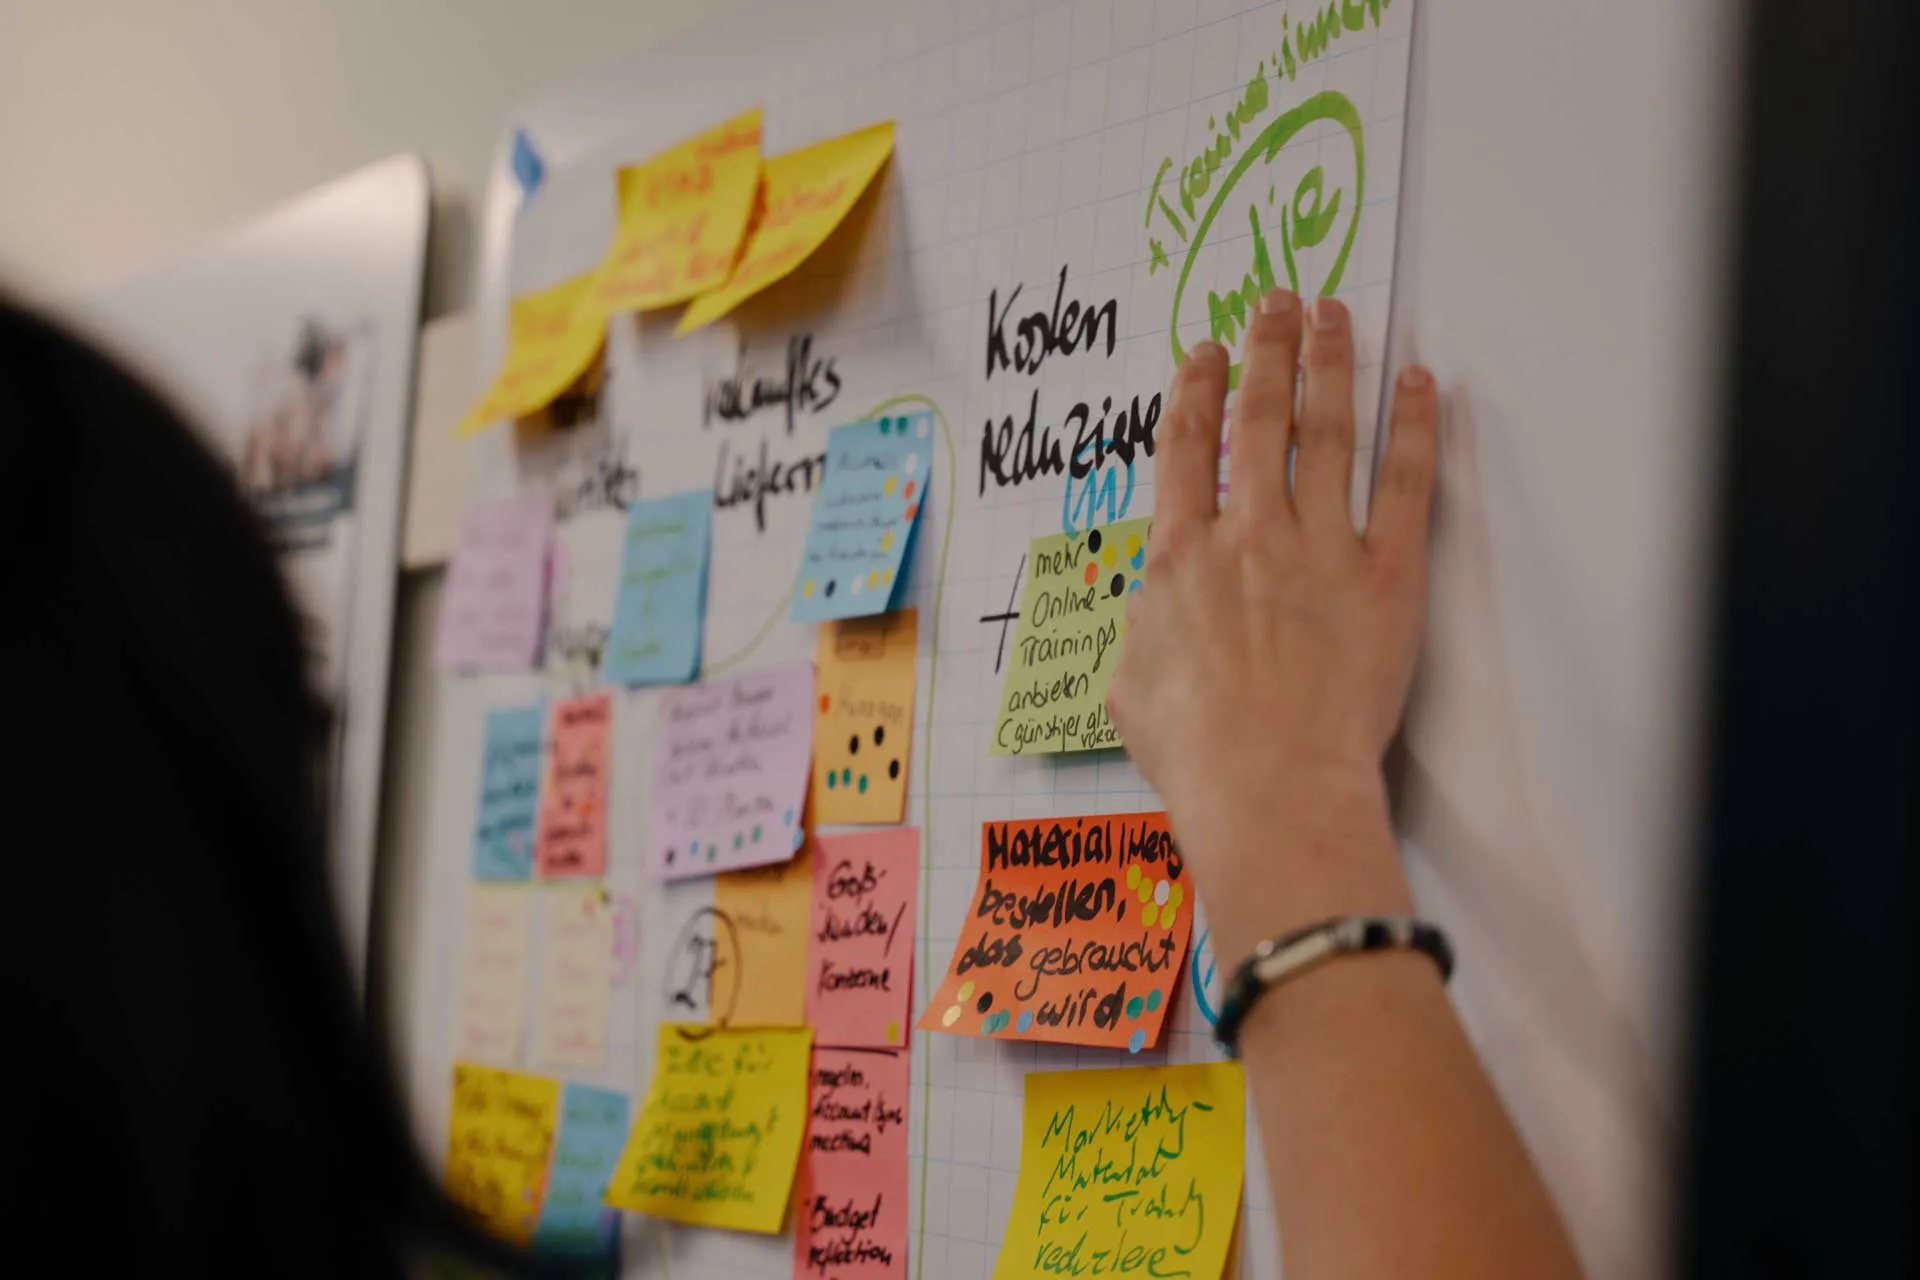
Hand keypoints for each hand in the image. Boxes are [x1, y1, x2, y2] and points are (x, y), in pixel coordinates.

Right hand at [1108, 292, 1438, 921]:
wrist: (1268, 784)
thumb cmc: (1195, 751)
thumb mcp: (1129, 684)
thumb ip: (1142, 627)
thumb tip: (1151, 609)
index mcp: (1180, 556)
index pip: (1186, 448)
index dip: (1196, 389)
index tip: (1206, 350)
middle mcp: (1248, 533)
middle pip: (1258, 419)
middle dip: (1266, 350)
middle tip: (1277, 302)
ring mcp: (1319, 548)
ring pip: (1327, 431)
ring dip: (1330, 364)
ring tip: (1335, 313)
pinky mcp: (1385, 575)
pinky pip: (1404, 483)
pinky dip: (1414, 426)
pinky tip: (1420, 383)